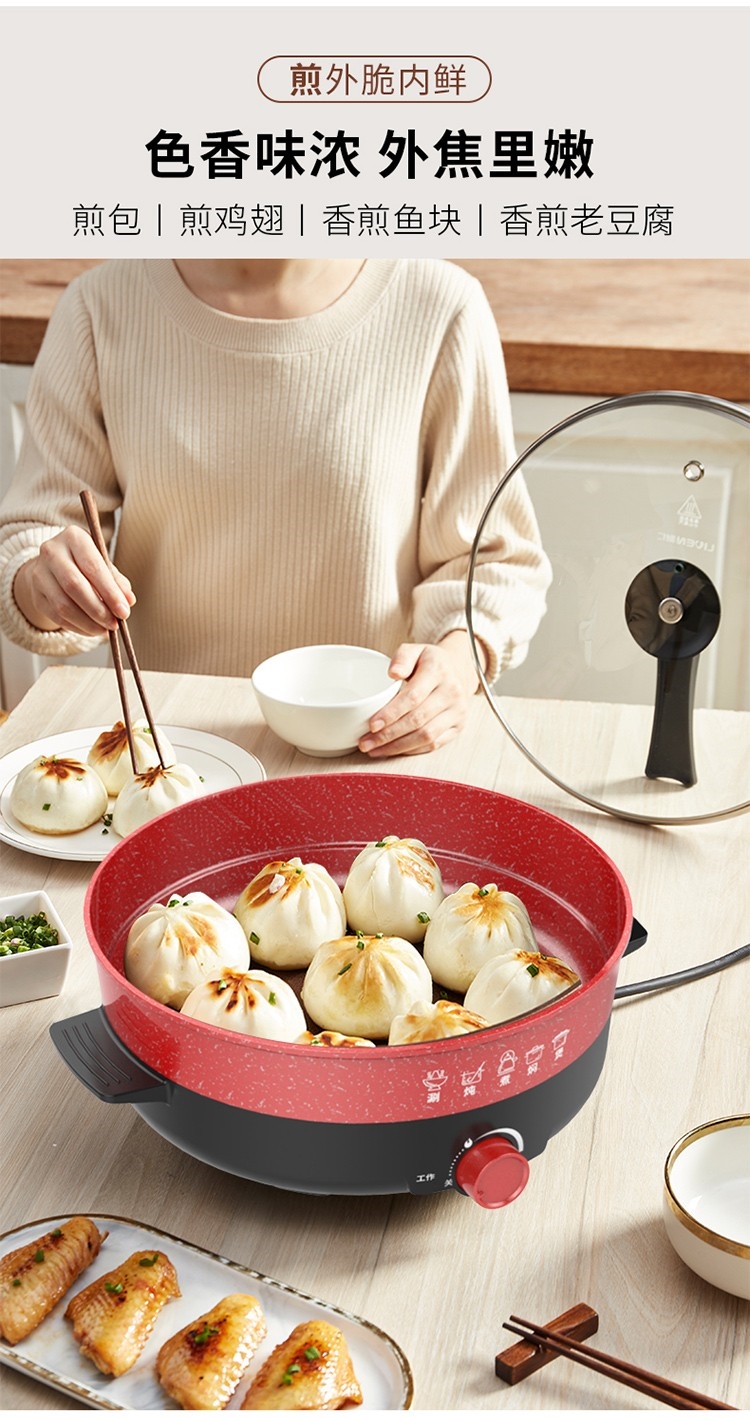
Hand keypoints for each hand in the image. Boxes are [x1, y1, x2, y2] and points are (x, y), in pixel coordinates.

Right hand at [13, 526, 134, 636]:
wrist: (52, 567)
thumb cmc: (85, 564)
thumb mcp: (103, 564)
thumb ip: (117, 581)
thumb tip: (128, 600)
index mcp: (73, 538)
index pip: (92, 566)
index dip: (109, 592)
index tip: (124, 611)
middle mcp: (52, 552)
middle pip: (75, 585)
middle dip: (98, 609)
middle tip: (115, 624)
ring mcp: (39, 574)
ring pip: (63, 605)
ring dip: (88, 622)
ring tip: (105, 630)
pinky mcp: (36, 595)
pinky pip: (57, 617)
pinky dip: (78, 627)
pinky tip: (92, 630)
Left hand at [358, 631, 482, 757]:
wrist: (457, 671)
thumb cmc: (428, 663)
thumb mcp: (415, 650)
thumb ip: (402, 657)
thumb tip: (393, 673)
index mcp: (438, 670)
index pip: (413, 696)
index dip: (391, 713)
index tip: (372, 724)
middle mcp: (452, 692)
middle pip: (418, 720)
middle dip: (388, 735)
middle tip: (366, 742)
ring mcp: (457, 711)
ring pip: (426, 736)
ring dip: (397, 747)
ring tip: (374, 749)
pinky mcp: (458, 726)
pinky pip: (434, 744)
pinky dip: (411, 750)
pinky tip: (393, 750)